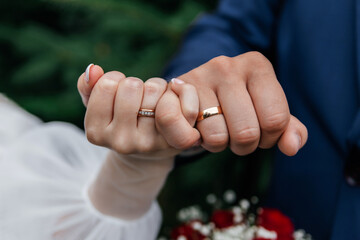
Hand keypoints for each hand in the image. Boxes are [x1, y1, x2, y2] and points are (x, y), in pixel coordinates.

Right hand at [77, 64, 199, 218]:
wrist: (149, 151)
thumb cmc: (123, 120)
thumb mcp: (101, 106)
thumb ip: (89, 86)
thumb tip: (94, 69)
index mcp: (96, 133)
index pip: (108, 84)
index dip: (115, 79)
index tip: (118, 91)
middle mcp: (121, 143)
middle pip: (131, 86)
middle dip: (136, 84)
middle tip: (138, 97)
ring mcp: (148, 144)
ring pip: (154, 89)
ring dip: (157, 86)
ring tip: (154, 101)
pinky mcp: (174, 142)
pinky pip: (183, 105)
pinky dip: (183, 92)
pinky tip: (176, 98)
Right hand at [156, 52, 307, 155]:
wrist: (190, 97)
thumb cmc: (234, 107)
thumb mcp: (264, 113)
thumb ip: (286, 129)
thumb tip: (291, 147)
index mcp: (257, 65)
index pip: (276, 120)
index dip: (269, 138)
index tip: (260, 133)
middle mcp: (227, 65)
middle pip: (247, 132)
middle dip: (244, 146)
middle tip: (235, 136)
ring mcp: (198, 76)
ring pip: (217, 138)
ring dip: (217, 145)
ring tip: (213, 128)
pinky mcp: (173, 93)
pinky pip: (188, 135)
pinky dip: (191, 141)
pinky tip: (193, 128)